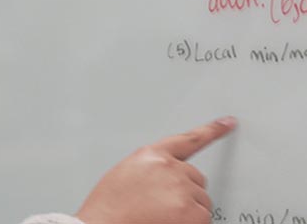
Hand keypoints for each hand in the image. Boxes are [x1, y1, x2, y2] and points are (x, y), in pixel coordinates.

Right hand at [76, 117, 236, 223]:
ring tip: (161, 217)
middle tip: (163, 207)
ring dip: (189, 211)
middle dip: (186, 192)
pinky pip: (204, 219)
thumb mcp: (124, 177)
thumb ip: (149, 171)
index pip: (187, 139)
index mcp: (150, 155)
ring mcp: (182, 188)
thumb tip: (163, 181)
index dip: (211, 130)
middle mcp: (169, 167)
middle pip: (196, 179)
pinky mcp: (192, 211)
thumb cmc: (109, 208)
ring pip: (201, 202)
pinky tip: (170, 223)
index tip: (228, 123)